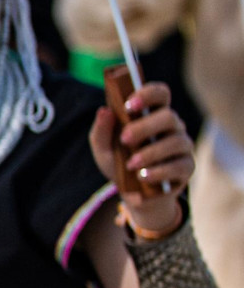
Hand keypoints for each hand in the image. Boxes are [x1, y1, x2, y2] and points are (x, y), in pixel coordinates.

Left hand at [89, 81, 193, 232]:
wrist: (132, 192)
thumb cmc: (119, 161)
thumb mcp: (103, 147)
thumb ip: (101, 130)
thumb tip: (104, 111)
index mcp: (152, 114)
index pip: (160, 94)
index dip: (148, 94)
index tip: (129, 105)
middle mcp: (172, 126)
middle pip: (168, 117)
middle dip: (145, 127)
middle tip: (124, 139)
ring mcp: (182, 146)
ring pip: (176, 142)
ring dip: (151, 153)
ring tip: (130, 164)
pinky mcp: (186, 167)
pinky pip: (179, 166)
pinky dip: (159, 171)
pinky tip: (143, 176)